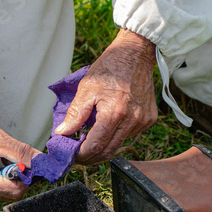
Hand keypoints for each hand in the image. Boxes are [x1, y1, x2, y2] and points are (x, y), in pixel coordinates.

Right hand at [0, 108, 40, 199]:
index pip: (15, 191)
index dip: (28, 179)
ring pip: (4, 192)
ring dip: (12, 178)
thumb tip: (41, 161)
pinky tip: (3, 162)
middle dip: (21, 179)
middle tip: (24, 162)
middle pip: (10, 194)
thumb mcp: (0, 140)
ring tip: (10, 159)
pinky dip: (3, 177)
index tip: (33, 167)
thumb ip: (23, 153)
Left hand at [55, 28, 157, 164]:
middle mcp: (132, 120)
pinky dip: (117, 135)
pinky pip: (130, 135)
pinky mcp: (149, 119)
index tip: (72, 155)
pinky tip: (109, 126)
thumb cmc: (109, 68)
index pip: (96, 146)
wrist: (135, 54)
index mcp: (114, 113)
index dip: (82, 155)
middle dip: (92, 157)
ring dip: (104, 146)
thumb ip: (75, 114)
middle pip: (109, 152)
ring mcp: (143, 121)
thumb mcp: (86, 88)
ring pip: (120, 144)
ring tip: (90, 138)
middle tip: (79, 156)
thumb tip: (62, 133)